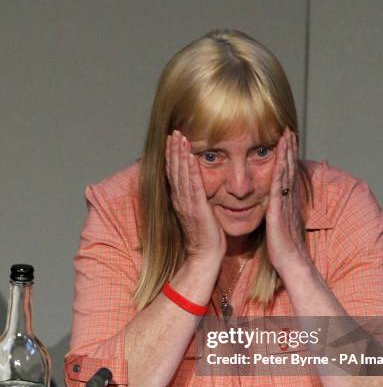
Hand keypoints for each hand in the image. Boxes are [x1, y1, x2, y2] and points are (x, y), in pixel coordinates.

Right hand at [165, 130, 226, 262]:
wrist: (205, 255)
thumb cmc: (206, 236)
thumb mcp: (200, 212)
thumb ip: (198, 198)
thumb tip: (201, 187)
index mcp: (180, 200)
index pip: (173, 173)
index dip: (172, 156)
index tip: (172, 140)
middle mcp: (180, 199)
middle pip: (174, 170)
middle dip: (173, 150)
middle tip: (174, 132)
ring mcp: (187, 203)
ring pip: (181, 174)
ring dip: (180, 154)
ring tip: (179, 137)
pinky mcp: (197, 208)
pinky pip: (193, 185)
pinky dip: (191, 169)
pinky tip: (191, 156)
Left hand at [265, 127, 308, 274]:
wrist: (291, 263)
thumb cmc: (284, 249)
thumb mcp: (279, 226)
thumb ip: (278, 214)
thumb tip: (274, 209)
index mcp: (287, 203)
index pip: (287, 175)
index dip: (288, 157)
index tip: (286, 141)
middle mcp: (289, 199)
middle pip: (290, 168)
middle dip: (290, 148)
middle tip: (288, 129)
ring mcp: (285, 202)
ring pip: (287, 172)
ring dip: (287, 152)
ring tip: (287, 134)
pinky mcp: (279, 208)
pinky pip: (280, 183)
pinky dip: (281, 167)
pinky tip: (280, 155)